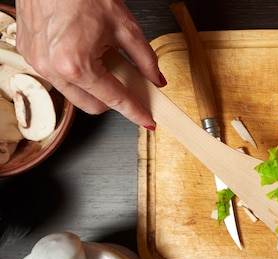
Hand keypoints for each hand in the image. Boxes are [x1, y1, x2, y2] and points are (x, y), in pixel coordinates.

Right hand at [15, 0, 165, 127]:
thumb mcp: (125, 26)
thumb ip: (145, 59)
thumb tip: (156, 79)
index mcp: (76, 64)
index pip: (114, 100)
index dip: (135, 112)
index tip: (147, 120)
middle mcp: (52, 68)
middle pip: (93, 106)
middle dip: (113, 99)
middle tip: (128, 82)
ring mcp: (37, 63)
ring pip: (74, 94)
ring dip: (92, 85)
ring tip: (100, 57)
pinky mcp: (28, 55)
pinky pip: (57, 77)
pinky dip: (74, 72)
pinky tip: (82, 51)